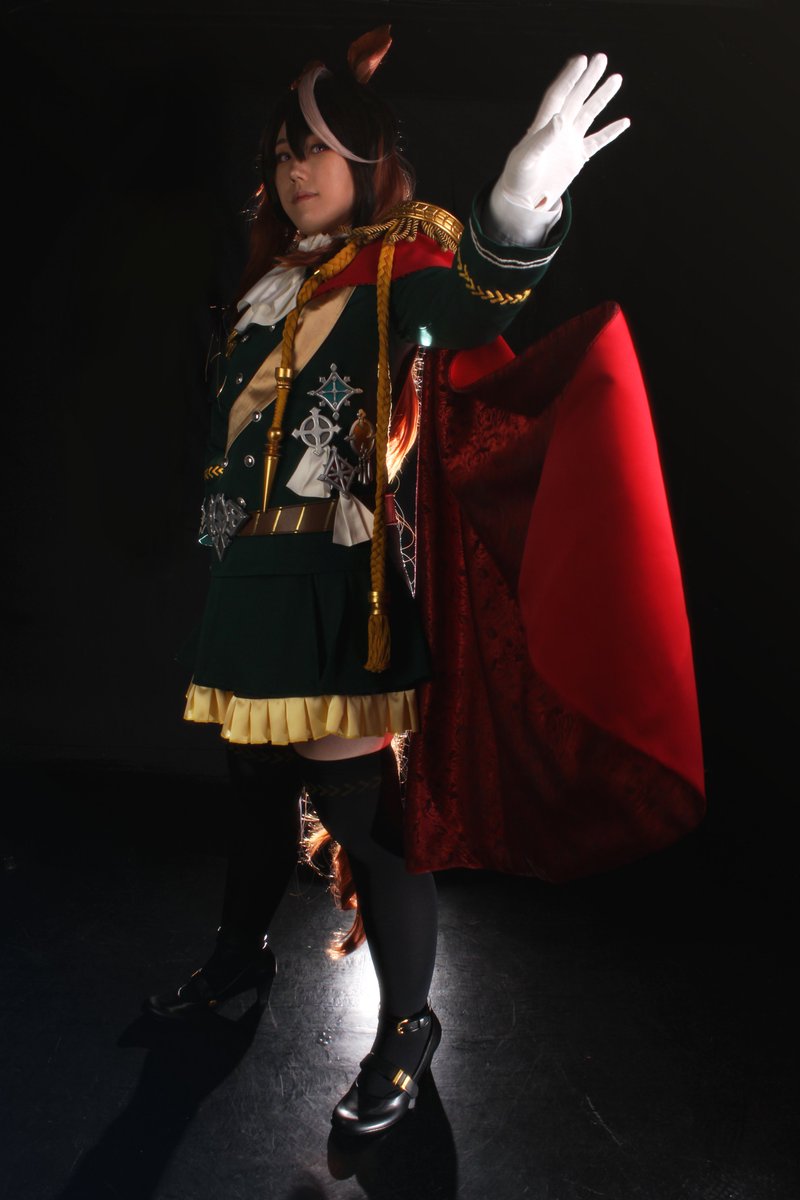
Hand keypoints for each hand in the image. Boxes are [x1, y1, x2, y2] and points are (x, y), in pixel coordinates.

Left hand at [487, 53, 629, 241]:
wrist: (522, 199)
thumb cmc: (518, 177)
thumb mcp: (526, 158)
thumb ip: (542, 139)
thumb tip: (560, 119)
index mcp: (544, 125)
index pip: (558, 96)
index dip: (569, 78)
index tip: (581, 61)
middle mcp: (559, 129)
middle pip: (576, 98)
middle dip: (588, 78)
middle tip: (601, 58)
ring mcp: (569, 142)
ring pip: (589, 114)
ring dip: (602, 97)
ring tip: (616, 78)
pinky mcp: (577, 158)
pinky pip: (597, 142)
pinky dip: (610, 132)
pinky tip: (624, 122)